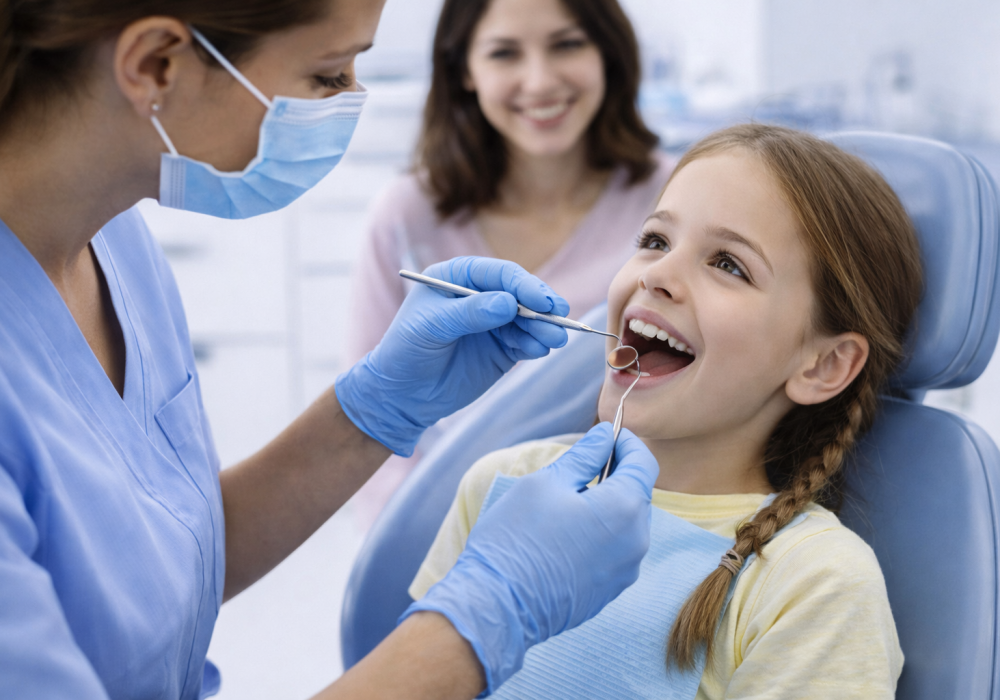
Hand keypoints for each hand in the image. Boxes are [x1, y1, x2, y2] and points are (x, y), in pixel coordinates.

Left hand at [335, 257, 568, 455]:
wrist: (401, 395)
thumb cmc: (406, 351)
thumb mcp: (430, 327)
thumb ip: (469, 313)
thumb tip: (507, 303)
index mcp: (459, 277)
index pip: (499, 274)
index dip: (523, 285)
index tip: (542, 301)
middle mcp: (481, 295)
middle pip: (520, 294)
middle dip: (541, 305)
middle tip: (560, 316)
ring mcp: (494, 323)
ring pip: (528, 319)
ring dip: (544, 327)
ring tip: (555, 339)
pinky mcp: (502, 349)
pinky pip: (525, 342)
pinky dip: (536, 344)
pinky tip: (541, 350)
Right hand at [400, 424, 658, 692]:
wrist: (498, 605)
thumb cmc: (518, 538)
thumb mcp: (547, 482)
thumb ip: (583, 456)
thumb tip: (603, 437)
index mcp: (624, 509)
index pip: (644, 463)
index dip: (627, 443)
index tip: (606, 434)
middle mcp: (636, 542)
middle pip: (637, 494)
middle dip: (616, 473)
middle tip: (582, 464)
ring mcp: (625, 571)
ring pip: (627, 524)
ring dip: (608, 505)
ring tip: (570, 500)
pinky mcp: (610, 591)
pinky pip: (615, 550)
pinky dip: (601, 533)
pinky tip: (568, 533)